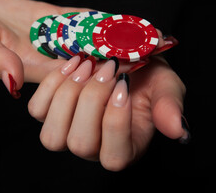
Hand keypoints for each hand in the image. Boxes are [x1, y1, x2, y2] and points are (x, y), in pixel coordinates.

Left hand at [28, 55, 186, 170]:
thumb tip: (178, 131)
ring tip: (86, 65)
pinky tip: (71, 65)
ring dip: (68, 95)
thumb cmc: (146, 77)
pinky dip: (51, 86)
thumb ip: (169, 106)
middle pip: (80, 144)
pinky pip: (36, 111)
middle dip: (92, 101)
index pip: (114, 156)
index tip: (125, 83)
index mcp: (125, 149)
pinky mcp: (48, 114)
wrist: (122, 58)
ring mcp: (67, 133)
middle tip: (106, 68)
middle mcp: (93, 148)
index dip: (116, 119)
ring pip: (52, 136)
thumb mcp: (165, 86)